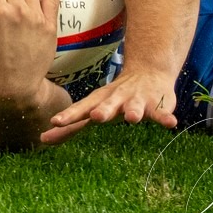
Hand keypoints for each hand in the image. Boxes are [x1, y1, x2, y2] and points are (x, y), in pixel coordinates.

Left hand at [40, 67, 178, 144]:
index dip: (69, 115)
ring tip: (132, 118)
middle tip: (96, 117)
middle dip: (102, 110)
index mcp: (99, 100)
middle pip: (107, 105)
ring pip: (135, 106)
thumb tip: (42, 139)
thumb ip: (71, 126)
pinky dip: (165, 117)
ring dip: (133, 111)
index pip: (81, 108)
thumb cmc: (114, 97)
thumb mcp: (92, 108)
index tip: (55, 122)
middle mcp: (117, 98)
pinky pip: (162, 112)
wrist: (148, 72)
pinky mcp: (157, 104)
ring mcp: (137, 100)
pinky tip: (170, 124)